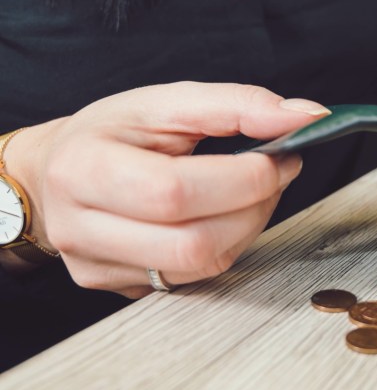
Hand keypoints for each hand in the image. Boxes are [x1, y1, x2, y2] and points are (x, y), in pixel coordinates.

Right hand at [4, 83, 329, 296]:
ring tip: (251, 190)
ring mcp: (98, 266)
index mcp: (85, 169)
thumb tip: (306, 116)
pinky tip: (224, 215)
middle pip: (194, 241)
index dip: (244, 178)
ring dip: (249, 225)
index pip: (176, 191)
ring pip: (202, 265)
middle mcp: (81, 228)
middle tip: (275, 172)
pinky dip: (227, 243)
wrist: (58, 171)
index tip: (281, 154)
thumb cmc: (113, 132)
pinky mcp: (119, 287)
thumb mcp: (166, 101)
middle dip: (256, 205)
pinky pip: (195, 277)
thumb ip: (238, 104)